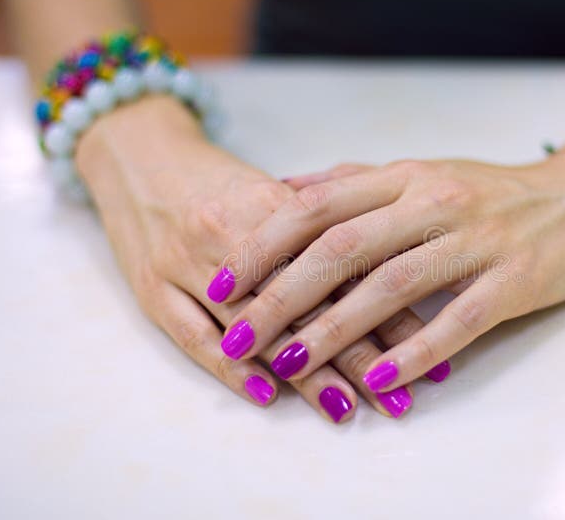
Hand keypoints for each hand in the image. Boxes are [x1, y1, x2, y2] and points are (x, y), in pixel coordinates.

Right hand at [75, 95, 417, 420]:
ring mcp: (187, 264)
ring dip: (304, 373)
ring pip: (257, 326)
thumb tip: (391, 262)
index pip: (343, 270)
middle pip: (305, 304)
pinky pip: (194, 336)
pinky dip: (232, 368)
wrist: (137, 156)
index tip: (427, 352)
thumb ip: (323, 223)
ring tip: (346, 408)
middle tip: (398, 403)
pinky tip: (269, 396)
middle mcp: (232, 235)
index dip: (388, 315)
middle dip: (357, 357)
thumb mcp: (271, 190)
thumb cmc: (215, 179)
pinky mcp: (152, 290)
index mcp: (270, 205)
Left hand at [210, 109, 564, 392]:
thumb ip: (356, 182)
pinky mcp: (515, 278)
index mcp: (405, 177)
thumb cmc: (495, 192)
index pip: (318, 206)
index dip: (265, 244)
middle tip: (240, 334)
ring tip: (291, 364)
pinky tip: (380, 378)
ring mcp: (476, 239)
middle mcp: (433, 202)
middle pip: (343, 247)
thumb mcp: (423, 173)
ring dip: (336, 328)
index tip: (224, 280)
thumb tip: (287, 191)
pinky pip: (458, 318)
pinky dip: (415, 349)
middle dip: (282, 294)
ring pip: (392, 285)